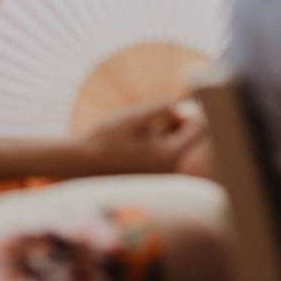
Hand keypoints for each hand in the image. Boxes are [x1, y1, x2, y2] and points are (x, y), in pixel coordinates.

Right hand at [82, 99, 207, 173]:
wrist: (80, 166)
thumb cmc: (104, 140)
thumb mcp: (132, 116)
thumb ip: (160, 107)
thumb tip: (181, 104)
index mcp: (169, 155)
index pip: (200, 128)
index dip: (191, 110)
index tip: (173, 105)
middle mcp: (171, 169)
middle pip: (192, 137)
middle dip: (179, 121)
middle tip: (157, 116)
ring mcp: (164, 175)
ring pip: (179, 143)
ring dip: (168, 131)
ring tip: (143, 131)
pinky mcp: (155, 176)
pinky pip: (168, 153)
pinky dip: (159, 142)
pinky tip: (138, 143)